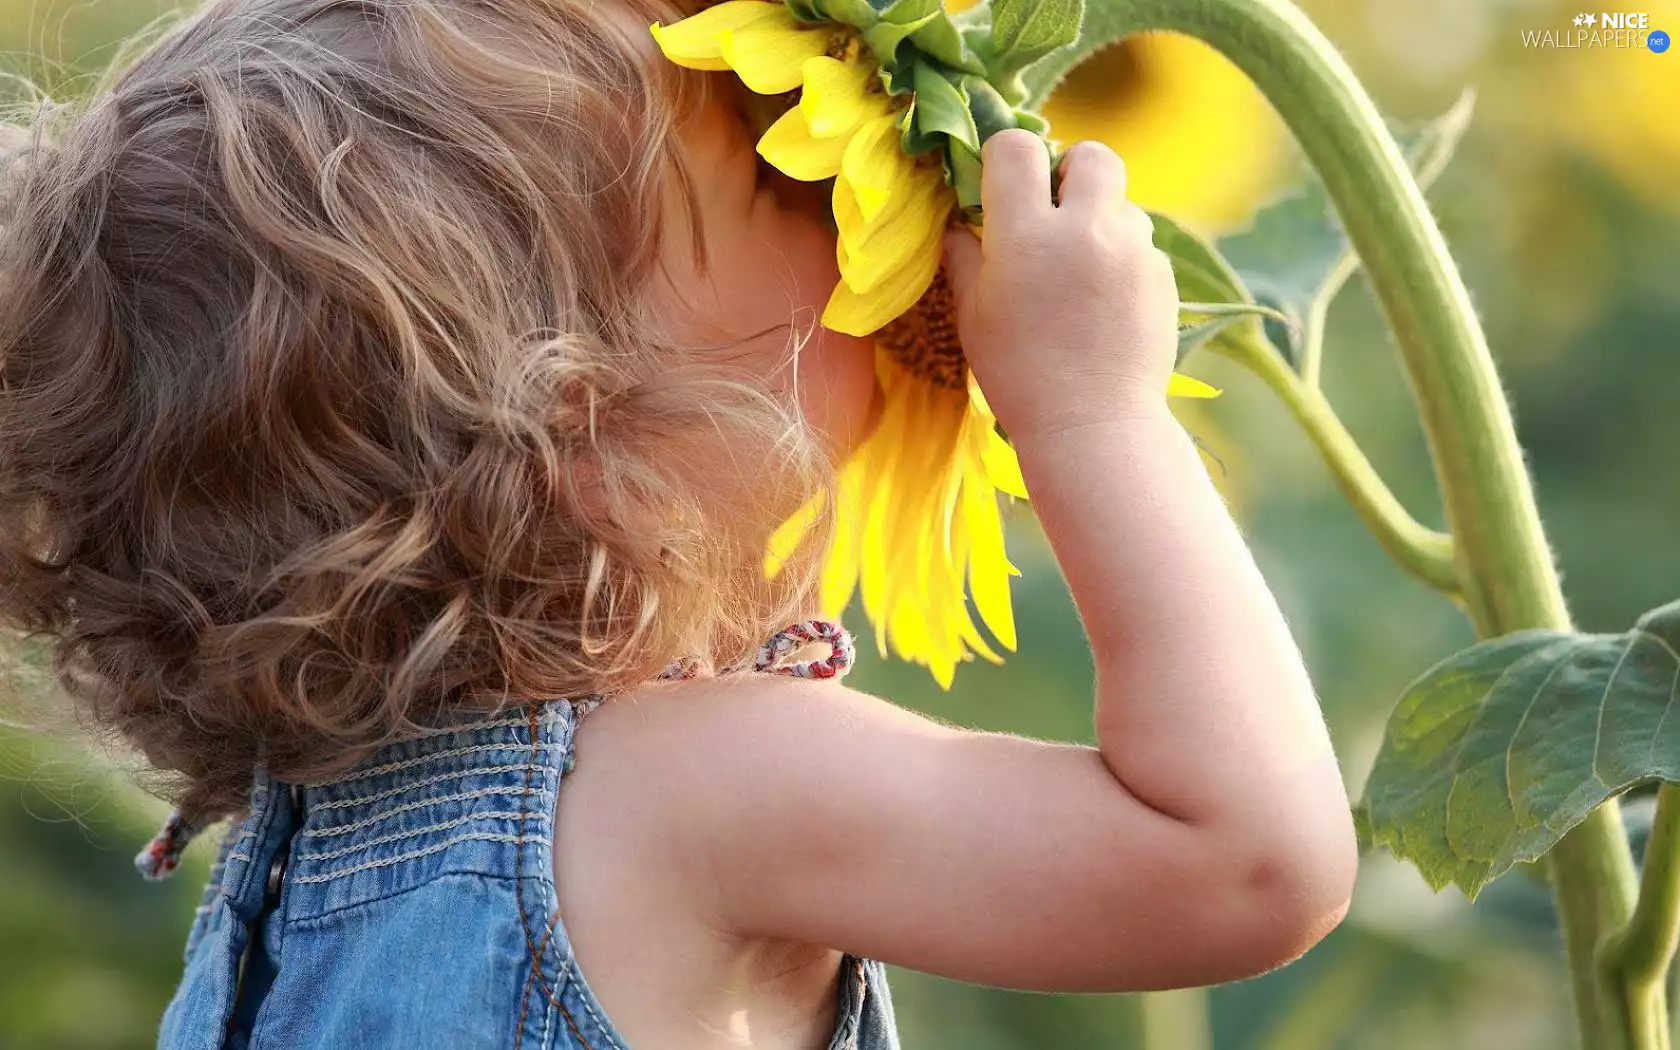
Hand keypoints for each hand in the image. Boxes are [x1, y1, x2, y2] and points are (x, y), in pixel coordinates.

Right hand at [943, 131, 1177, 439]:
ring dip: (1101, 221)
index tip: (1002, 185)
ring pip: (1122, 203)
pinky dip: (1123, 261)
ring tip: (1082, 272)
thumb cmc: (1018, 375)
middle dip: (1071, 171)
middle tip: (1056, 212)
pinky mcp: (1162, 276)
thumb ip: (965, 258)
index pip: (1017, 148)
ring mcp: (1132, 250)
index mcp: (1026, 234)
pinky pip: (1141, 246)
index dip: (1006, 158)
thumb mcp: (974, 317)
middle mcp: (1085, 228)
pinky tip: (1106, 306)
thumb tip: (957, 225)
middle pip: (1091, 155)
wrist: (1092, 425)